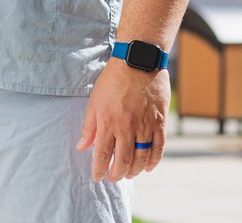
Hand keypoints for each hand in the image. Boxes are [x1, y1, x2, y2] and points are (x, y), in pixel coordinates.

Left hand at [76, 61, 168, 180]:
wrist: (138, 63)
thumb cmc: (113, 81)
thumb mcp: (94, 101)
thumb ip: (89, 127)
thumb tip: (82, 147)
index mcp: (108, 122)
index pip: (102, 154)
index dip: (99, 169)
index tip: (97, 177)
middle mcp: (127, 127)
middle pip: (123, 160)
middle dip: (117, 174)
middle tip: (113, 178)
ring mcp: (145, 126)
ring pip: (141, 158)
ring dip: (134, 170)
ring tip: (129, 174)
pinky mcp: (160, 123)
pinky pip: (158, 148)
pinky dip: (153, 161)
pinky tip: (147, 167)